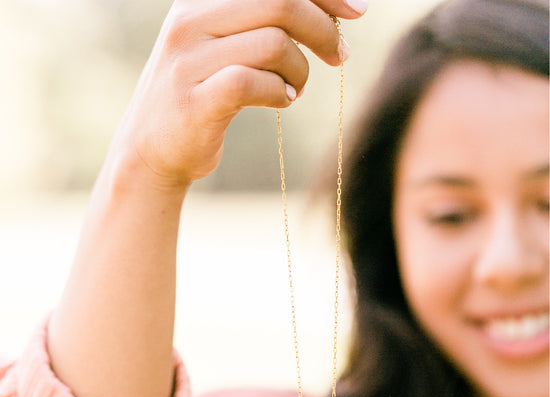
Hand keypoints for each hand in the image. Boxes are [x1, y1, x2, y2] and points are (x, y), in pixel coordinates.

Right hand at [111, 0, 365, 189]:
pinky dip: (281, 93)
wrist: (150, 150)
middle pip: (281, 1)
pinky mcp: (196, 101)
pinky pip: (256, 83)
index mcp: (200, 0)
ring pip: (274, 43)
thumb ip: (260, 24)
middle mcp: (191, 21)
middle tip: (340, 56)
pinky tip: (282, 101)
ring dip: (301, 70)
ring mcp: (189, 61)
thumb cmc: (199, 97)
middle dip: (324, 29)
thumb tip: (331, 13)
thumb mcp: (221, 48)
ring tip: (296, 87)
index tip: (357, 10)